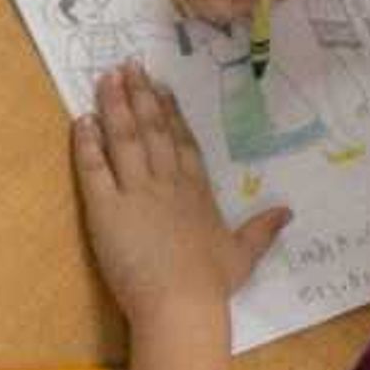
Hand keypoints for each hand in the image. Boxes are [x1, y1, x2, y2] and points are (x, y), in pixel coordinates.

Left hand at [72, 62, 289, 323]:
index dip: (171, 114)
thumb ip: (263, 230)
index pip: (182, 142)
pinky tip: (81, 120)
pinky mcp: (106, 209)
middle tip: (129, 66)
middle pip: (152, 130)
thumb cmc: (210, 285)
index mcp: (197, 191)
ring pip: (125, 138)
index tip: (162, 89)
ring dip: (115, 105)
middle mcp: (167, 183)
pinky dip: (87, 143)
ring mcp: (136, 192)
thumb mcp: (243, 255)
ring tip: (106, 78)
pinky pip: (94, 168)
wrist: (181, 303)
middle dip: (141, 95)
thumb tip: (288, 212)